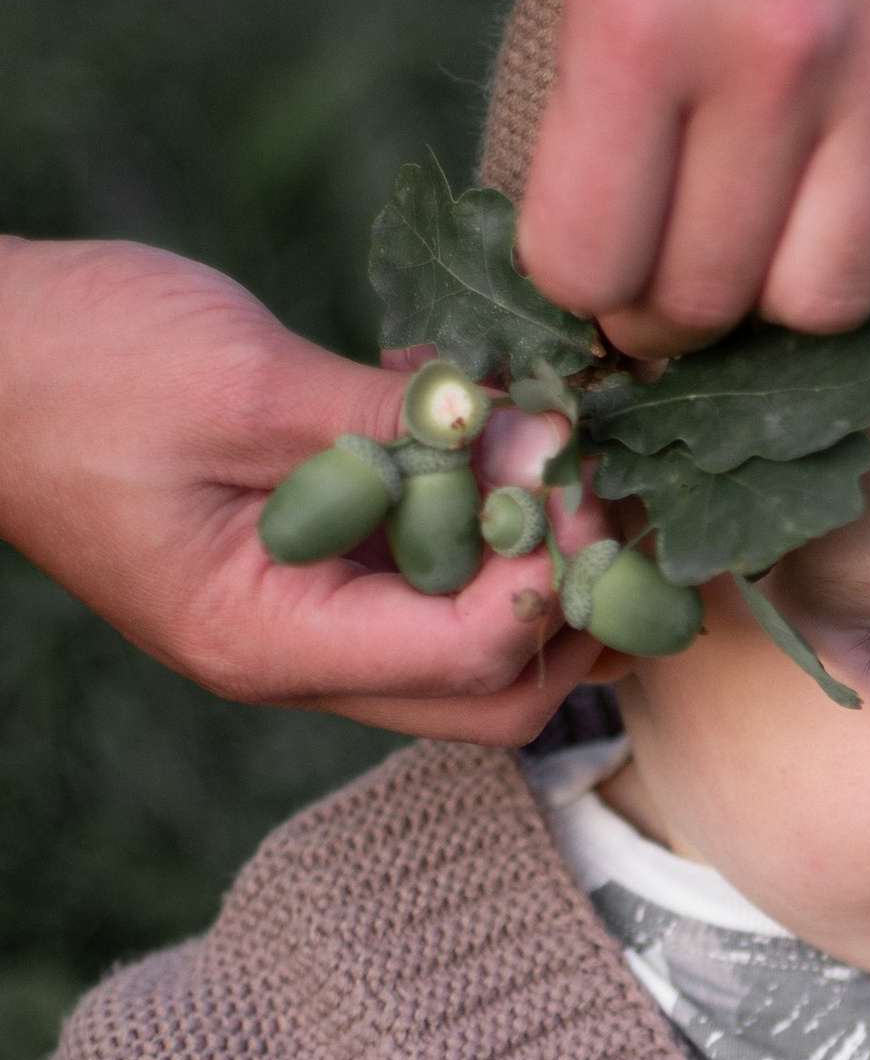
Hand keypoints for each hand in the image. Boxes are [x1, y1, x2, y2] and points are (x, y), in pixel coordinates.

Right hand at [0, 238, 607, 742]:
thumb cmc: (71, 362)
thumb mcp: (242, 381)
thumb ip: (393, 425)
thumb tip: (532, 439)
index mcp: (269, 643)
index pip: (471, 659)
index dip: (552, 580)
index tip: (583, 484)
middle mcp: (296, 662)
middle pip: (496, 697)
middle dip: (576, 613)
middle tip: (609, 503)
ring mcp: (304, 627)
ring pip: (474, 651)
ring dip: (539, 574)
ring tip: (569, 471)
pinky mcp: (308, 577)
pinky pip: (426, 585)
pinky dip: (479, 530)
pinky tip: (492, 442)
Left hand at [522, 0, 869, 356]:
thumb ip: (571, 57)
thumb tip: (578, 237)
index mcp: (647, 9)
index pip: (596, 262)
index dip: (577, 284)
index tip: (580, 266)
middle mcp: (782, 56)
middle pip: (712, 298)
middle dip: (667, 306)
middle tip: (655, 271)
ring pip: (829, 300)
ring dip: (777, 291)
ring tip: (748, 239)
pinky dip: (868, 228)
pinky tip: (828, 170)